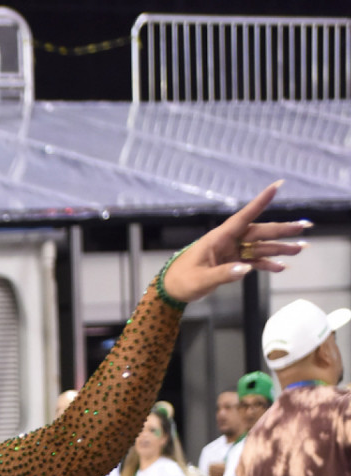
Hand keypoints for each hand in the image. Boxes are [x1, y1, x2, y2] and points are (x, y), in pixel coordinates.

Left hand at [161, 185, 307, 304]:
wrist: (171, 289)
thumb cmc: (182, 280)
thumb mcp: (200, 280)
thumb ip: (223, 274)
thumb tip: (245, 269)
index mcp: (219, 238)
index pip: (244, 216)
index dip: (261, 201)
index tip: (277, 185)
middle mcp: (229, 241)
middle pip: (260, 233)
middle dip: (283, 230)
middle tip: (305, 226)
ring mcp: (232, 252)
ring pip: (260, 247)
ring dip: (280, 248)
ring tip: (301, 248)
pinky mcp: (232, 263)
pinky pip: (253, 262)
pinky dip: (267, 265)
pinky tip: (282, 267)